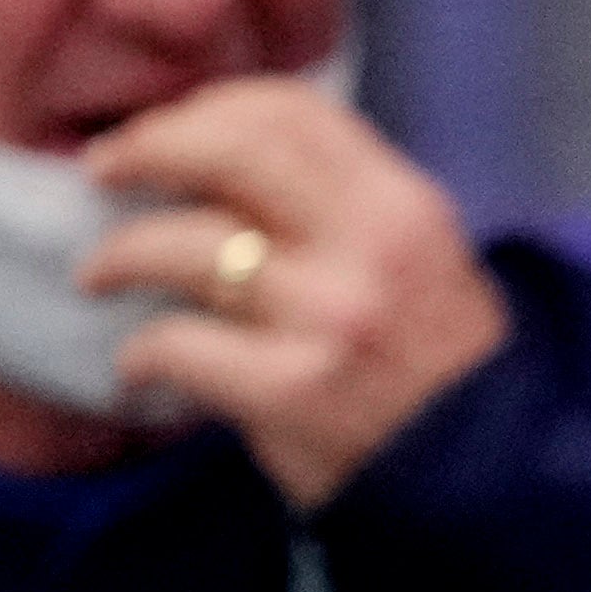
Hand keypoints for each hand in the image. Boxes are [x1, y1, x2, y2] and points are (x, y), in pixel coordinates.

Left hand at [84, 78, 512, 509]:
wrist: (488, 483)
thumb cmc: (441, 374)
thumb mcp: (420, 263)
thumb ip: (340, 209)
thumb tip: (219, 165)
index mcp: (402, 206)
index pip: (289, 111)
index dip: (209, 108)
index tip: (171, 130)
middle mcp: (369, 249)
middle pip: (226, 150)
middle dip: (146, 148)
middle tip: (106, 171)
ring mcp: (329, 320)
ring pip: (184, 246)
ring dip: (121, 254)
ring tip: (102, 274)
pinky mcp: (291, 393)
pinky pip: (179, 344)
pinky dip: (142, 353)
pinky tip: (137, 368)